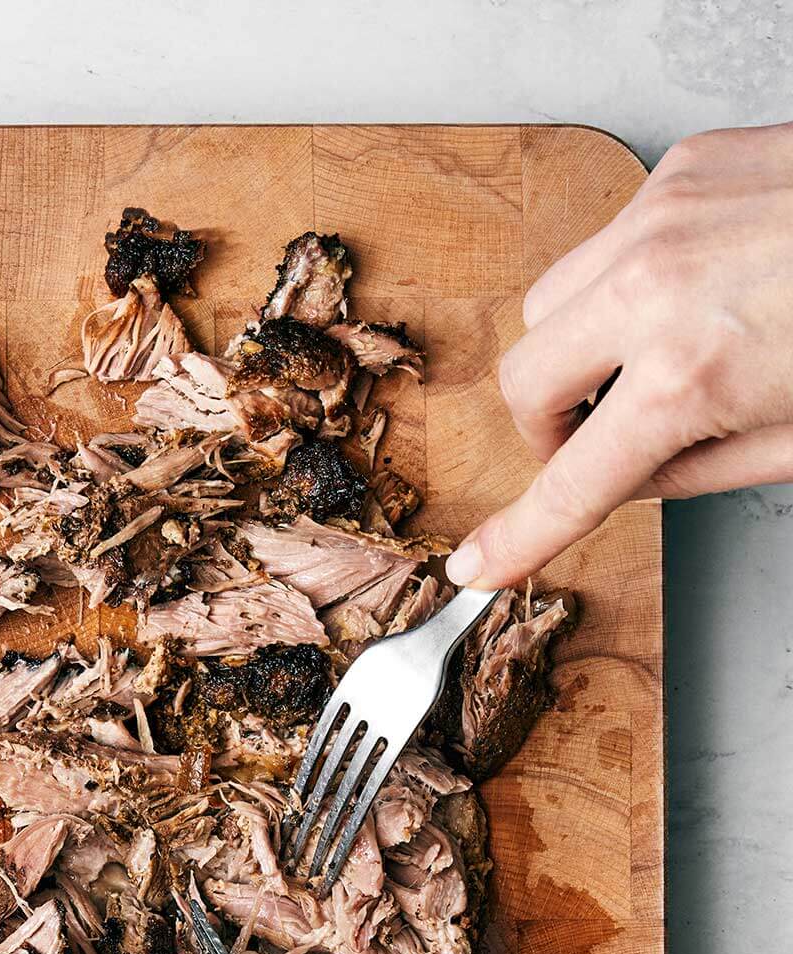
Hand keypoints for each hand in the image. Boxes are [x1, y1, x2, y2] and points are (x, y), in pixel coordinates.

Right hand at [445, 124, 792, 589]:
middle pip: (526, 379)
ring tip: (652, 361)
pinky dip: (628, 284)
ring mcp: (663, 216)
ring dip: (581, 349)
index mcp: (689, 377)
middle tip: (604, 441)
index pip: (570, 483)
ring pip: (552, 303)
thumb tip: (631, 477)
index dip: (519, 537)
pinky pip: (608, 241)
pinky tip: (695, 292)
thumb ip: (697, 471)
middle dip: (551, 426)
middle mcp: (655, 288)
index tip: (478, 563)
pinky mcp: (684, 169)